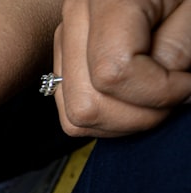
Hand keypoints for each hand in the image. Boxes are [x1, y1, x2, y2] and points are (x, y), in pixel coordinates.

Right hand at [54, 0, 190, 136]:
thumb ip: (177, 48)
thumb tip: (161, 91)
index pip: (113, 74)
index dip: (157, 92)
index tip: (188, 84)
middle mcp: (75, 20)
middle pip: (86, 104)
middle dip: (137, 116)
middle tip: (172, 97)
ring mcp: (65, 41)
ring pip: (75, 116)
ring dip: (121, 121)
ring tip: (153, 98)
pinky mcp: (66, 58)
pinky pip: (72, 111)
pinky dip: (107, 116)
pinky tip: (134, 97)